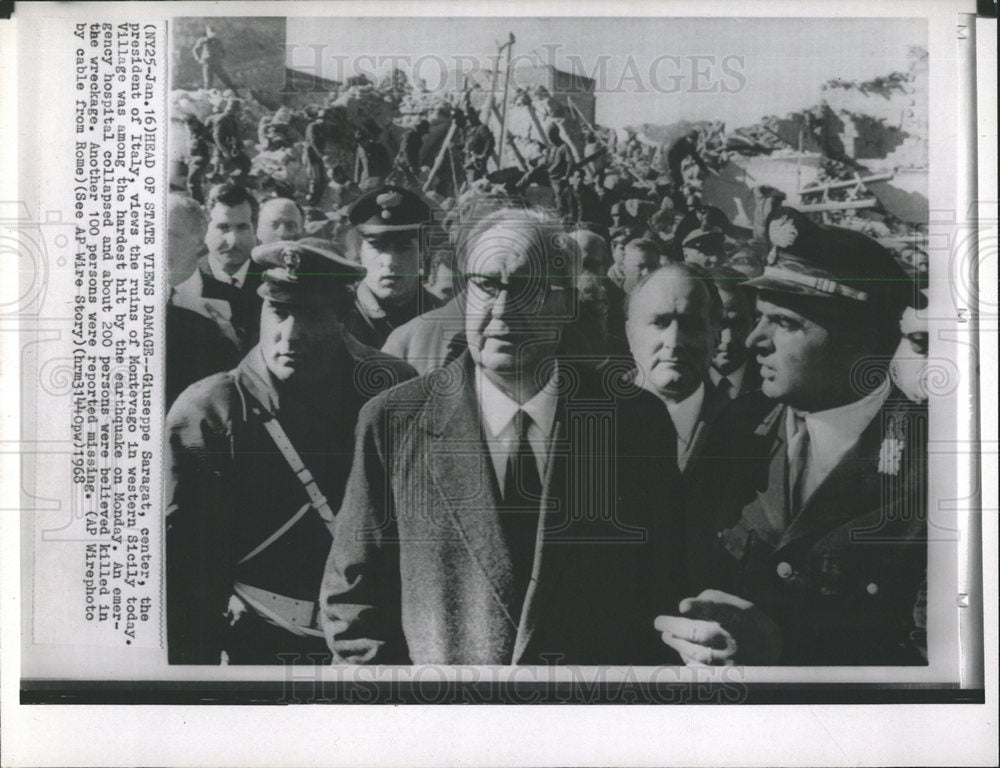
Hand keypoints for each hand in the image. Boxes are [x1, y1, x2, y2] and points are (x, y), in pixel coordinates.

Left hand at [654, 589, 782, 665]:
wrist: (772, 652)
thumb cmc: (750, 623)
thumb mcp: (741, 605)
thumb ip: (715, 599)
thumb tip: (690, 605)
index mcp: (738, 618)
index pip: (718, 611)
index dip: (700, 608)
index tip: (683, 606)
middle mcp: (733, 639)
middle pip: (699, 633)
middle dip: (674, 626)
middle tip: (659, 622)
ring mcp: (728, 660)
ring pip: (694, 652)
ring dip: (675, 642)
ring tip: (667, 635)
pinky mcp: (724, 675)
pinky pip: (698, 668)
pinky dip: (687, 659)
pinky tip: (682, 652)